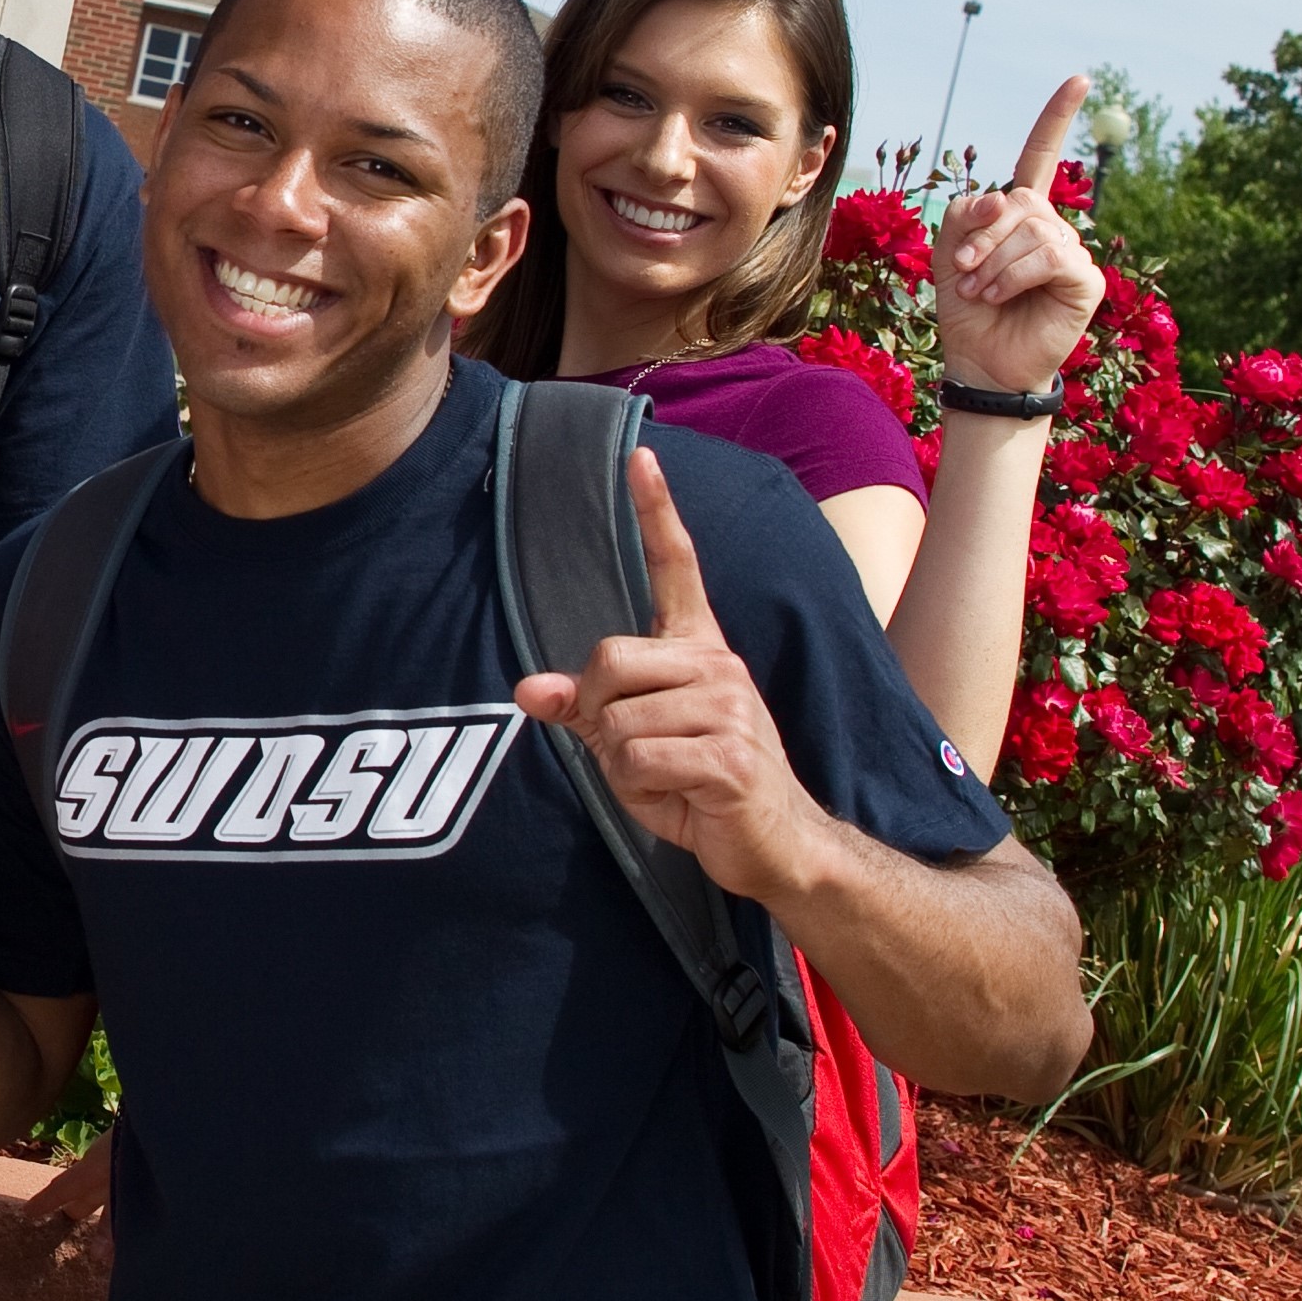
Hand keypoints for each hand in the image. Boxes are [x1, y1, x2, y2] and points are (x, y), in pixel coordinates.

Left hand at [511, 451, 833, 908]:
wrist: (773, 844)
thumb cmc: (699, 787)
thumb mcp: (633, 742)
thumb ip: (586, 709)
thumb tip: (528, 691)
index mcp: (699, 649)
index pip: (677, 567)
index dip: (656, 511)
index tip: (642, 455)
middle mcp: (719, 665)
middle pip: (608, 660)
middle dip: (600, 715)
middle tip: (637, 752)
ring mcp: (731, 707)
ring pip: (617, 721)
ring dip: (621, 763)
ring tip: (666, 778)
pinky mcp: (731, 755)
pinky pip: (638, 760)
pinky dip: (638, 789)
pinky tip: (679, 796)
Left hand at [929, 77, 1107, 398]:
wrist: (979, 361)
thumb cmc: (967, 309)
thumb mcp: (949, 253)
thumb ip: (966, 215)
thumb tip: (1005, 201)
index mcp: (1021, 215)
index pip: (1041, 157)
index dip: (1057, 119)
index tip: (1079, 80)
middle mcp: (1052, 227)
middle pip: (1020, 200)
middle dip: (982, 235)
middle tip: (965, 272)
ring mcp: (1072, 252)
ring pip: (1033, 229)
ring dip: (994, 262)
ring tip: (980, 291)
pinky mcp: (1085, 280)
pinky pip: (1049, 256)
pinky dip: (1015, 274)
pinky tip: (1001, 295)